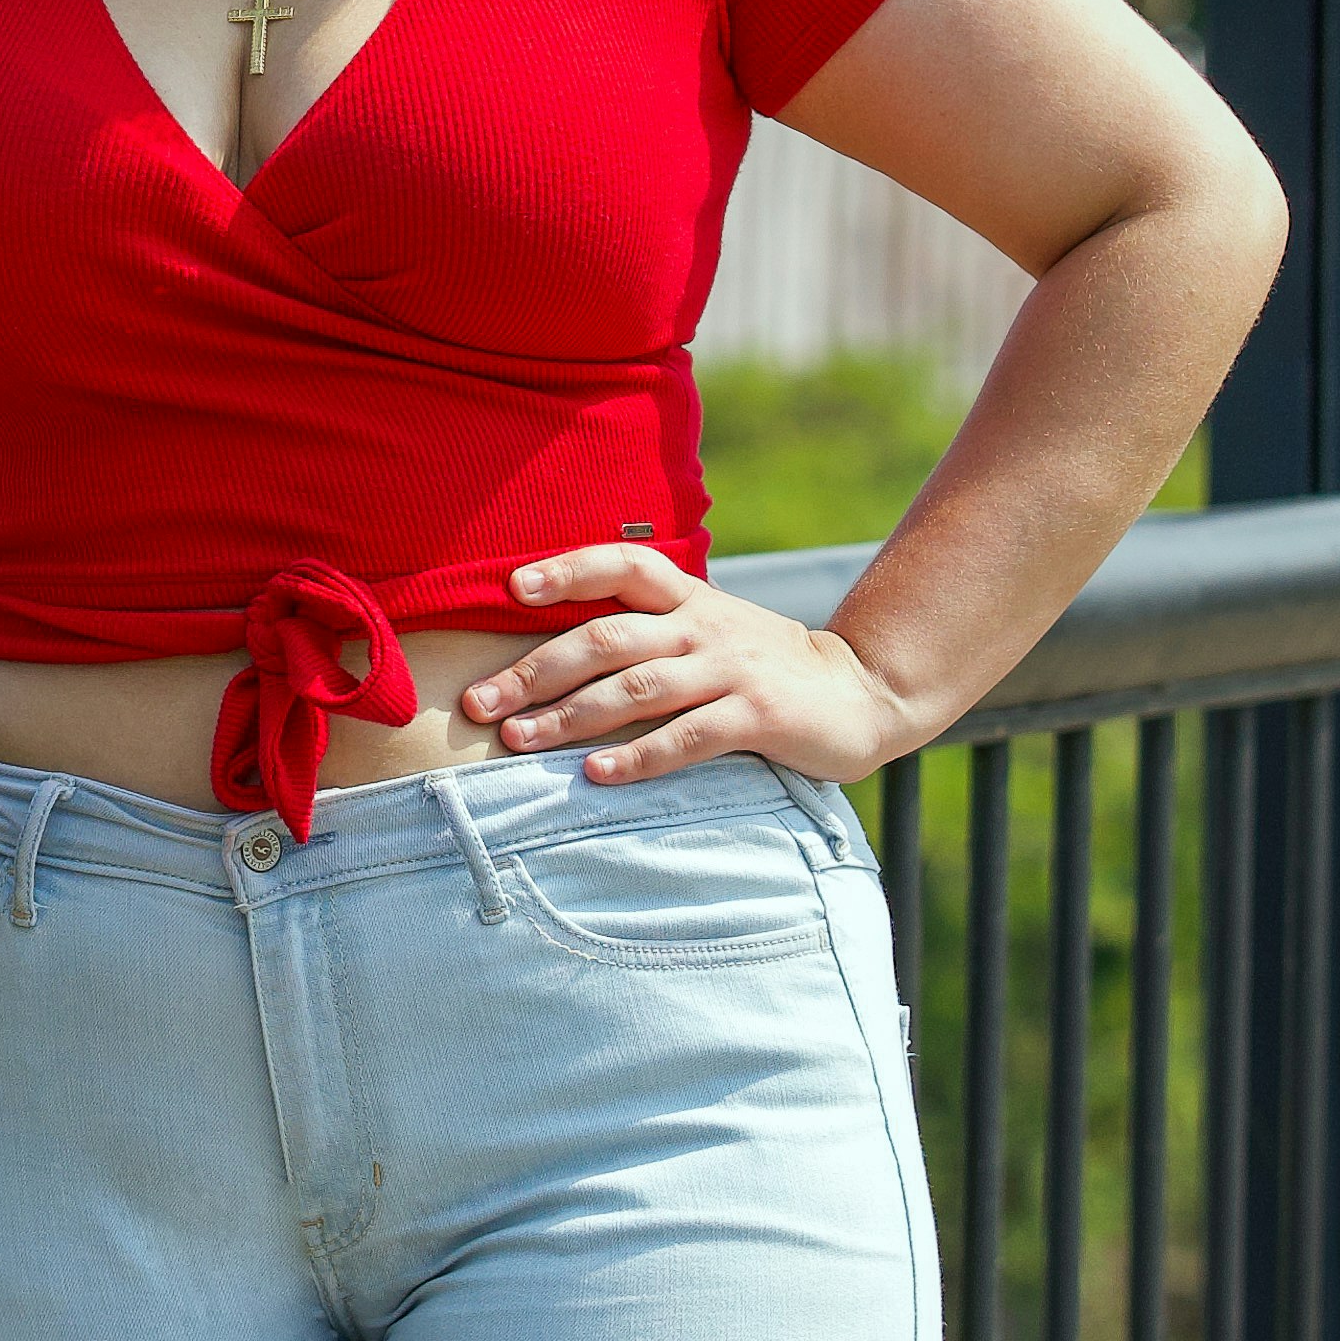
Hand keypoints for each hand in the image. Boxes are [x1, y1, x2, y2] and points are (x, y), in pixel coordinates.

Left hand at [458, 544, 933, 789]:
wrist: (861, 693)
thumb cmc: (763, 668)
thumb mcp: (709, 631)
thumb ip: (649, 632)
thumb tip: (556, 650)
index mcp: (689, 599)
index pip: (622, 565)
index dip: (568, 570)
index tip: (513, 587)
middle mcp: (704, 626)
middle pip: (607, 637)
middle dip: (535, 670)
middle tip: (478, 703)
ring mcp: (732, 669)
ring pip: (637, 687)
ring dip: (570, 716)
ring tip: (518, 741)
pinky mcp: (758, 716)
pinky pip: (687, 736)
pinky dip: (638, 757)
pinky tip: (595, 775)